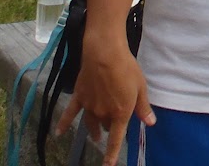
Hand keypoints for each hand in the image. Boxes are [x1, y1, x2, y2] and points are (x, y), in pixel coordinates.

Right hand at [53, 47, 154, 165]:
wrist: (105, 54)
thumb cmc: (127, 69)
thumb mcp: (141, 88)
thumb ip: (143, 107)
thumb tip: (150, 123)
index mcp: (120, 113)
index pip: (115, 139)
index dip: (111, 155)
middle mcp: (102, 114)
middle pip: (106, 125)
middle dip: (111, 126)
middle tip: (114, 124)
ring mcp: (89, 107)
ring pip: (91, 122)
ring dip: (94, 130)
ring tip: (95, 137)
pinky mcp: (79, 97)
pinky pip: (69, 114)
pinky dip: (64, 124)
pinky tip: (58, 133)